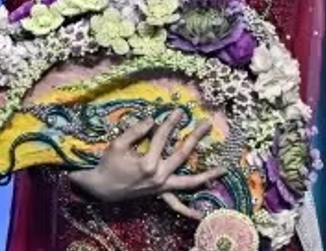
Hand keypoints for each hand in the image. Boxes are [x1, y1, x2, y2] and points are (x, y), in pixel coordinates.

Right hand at [67, 109, 226, 218]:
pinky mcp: (159, 194)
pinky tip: (201, 214)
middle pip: (183, 153)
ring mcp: (161, 187)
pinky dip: (188, 210)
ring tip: (224, 169)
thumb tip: (152, 120)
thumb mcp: (117, 144)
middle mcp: (159, 176)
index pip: (162, 137)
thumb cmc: (108, 164)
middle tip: (207, 124)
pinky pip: (176, 204)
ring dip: (207, 176)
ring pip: (188, 182)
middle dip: (195, 137)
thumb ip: (136, 131)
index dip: (170, 122)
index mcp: (148, 163)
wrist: (101, 188)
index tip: (179, 111)